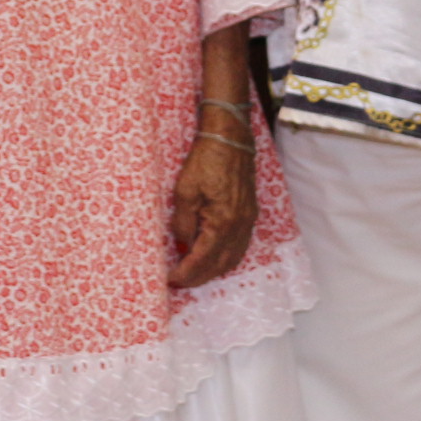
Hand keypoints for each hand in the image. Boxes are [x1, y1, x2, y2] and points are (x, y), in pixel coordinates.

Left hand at [166, 120, 257, 288]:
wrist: (229, 139)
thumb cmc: (205, 160)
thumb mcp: (184, 191)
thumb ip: (183, 223)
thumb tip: (182, 245)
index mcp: (223, 223)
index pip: (202, 259)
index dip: (185, 273)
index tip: (170, 280)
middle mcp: (239, 227)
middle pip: (220, 265)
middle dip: (198, 277)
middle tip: (179, 282)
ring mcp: (248, 221)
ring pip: (232, 258)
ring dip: (213, 270)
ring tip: (193, 274)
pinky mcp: (249, 214)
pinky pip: (239, 247)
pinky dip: (225, 258)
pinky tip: (213, 257)